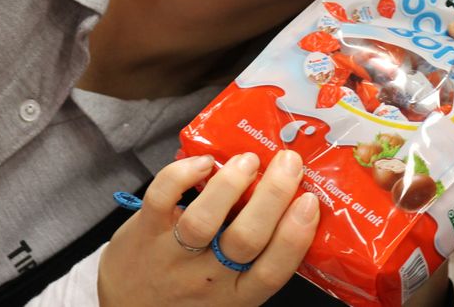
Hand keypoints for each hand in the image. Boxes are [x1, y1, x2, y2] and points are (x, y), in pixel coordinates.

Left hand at [99, 151, 319, 306]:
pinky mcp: (143, 233)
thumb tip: (295, 200)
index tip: (309, 200)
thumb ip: (259, 256)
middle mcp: (207, 279)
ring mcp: (172, 257)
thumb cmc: (192, 292)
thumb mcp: (230, 289)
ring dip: (230, 184)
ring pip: (203, 221)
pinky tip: (205, 162)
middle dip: (272, 195)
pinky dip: (183, 174)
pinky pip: (162, 199)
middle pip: (245, 240)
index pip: (272, 271)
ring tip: (249, 160)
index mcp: (238, 294)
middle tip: (289, 161)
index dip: (295, 235)